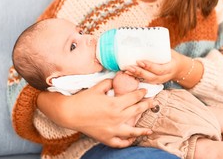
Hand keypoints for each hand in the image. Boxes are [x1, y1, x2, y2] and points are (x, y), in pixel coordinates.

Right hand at [37, 79, 153, 147]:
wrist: (69, 113)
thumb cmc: (83, 99)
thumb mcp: (97, 87)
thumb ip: (109, 82)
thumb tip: (116, 79)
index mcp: (115, 104)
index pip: (134, 98)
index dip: (141, 93)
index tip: (145, 90)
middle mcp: (116, 118)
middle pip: (136, 111)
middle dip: (146, 105)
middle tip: (153, 102)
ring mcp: (112, 130)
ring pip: (132, 131)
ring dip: (142, 130)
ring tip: (150, 130)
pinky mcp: (105, 138)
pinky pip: (119, 143)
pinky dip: (126, 142)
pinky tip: (131, 140)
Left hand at [125, 50, 188, 83]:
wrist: (179, 68)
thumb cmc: (172, 57)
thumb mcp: (169, 51)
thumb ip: (160, 47)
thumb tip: (145, 36)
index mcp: (170, 68)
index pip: (159, 69)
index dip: (149, 66)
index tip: (140, 61)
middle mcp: (165, 76)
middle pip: (151, 77)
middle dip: (140, 72)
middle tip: (130, 66)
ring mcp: (160, 81)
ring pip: (147, 80)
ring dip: (136, 76)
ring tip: (126, 70)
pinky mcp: (155, 82)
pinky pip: (145, 81)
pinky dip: (136, 77)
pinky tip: (128, 73)